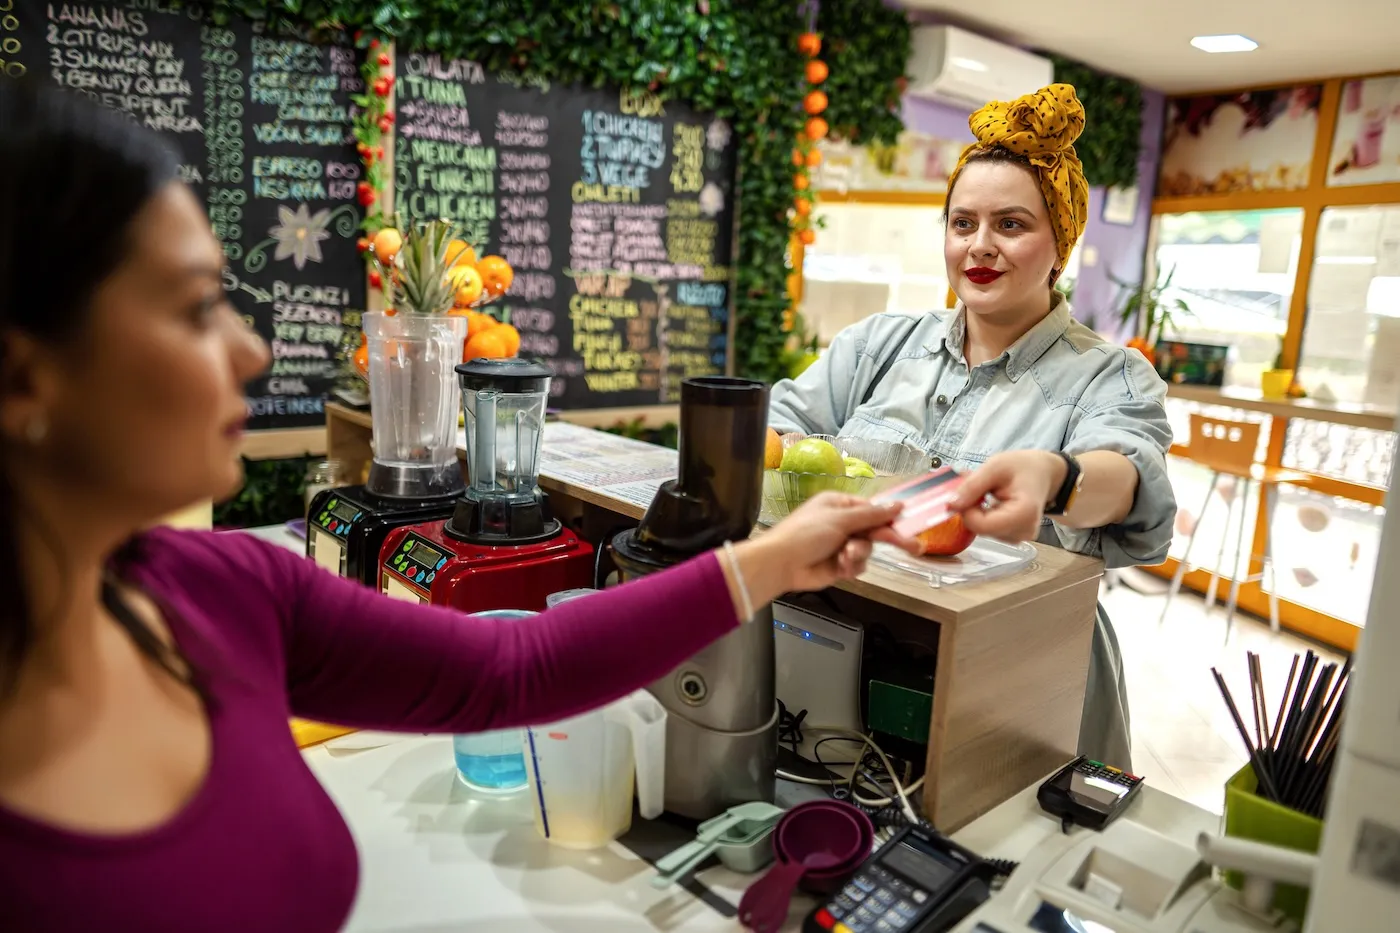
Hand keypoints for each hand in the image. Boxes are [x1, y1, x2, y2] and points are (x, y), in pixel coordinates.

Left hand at [728, 492, 920, 604]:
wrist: (781, 564)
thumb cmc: (805, 534)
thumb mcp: (840, 519)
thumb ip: (871, 514)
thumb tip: (898, 504)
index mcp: (840, 505)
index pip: (872, 510)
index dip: (889, 518)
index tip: (908, 524)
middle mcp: (842, 523)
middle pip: (875, 530)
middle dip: (888, 539)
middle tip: (914, 548)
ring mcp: (841, 544)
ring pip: (868, 549)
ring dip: (859, 554)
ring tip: (846, 557)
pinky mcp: (840, 564)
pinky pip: (858, 565)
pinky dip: (852, 566)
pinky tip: (842, 567)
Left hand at [947, 450, 1066, 542]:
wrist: (1044, 473)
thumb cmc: (1023, 466)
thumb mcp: (995, 466)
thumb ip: (972, 486)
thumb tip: (950, 505)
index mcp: (1023, 514)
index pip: (981, 525)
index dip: (967, 510)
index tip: (968, 491)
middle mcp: (1024, 531)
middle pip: (981, 529)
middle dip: (972, 508)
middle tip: (980, 488)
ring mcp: (1020, 537)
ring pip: (982, 530)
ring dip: (978, 511)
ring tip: (990, 493)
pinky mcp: (1014, 537)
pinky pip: (989, 530)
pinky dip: (984, 516)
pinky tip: (993, 502)